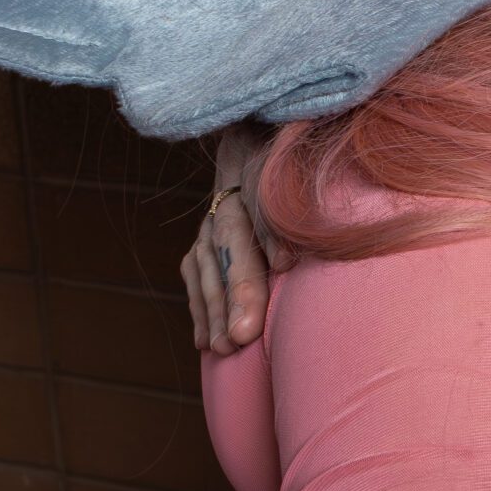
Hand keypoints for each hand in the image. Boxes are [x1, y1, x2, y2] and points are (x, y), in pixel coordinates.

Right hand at [182, 123, 279, 353]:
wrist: (257, 141)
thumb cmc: (292, 169)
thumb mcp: (294, 177)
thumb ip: (285, 218)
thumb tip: (286, 261)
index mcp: (248, 188)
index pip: (242, 238)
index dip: (247, 276)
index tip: (252, 317)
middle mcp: (221, 210)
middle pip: (223, 261)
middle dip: (230, 303)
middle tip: (238, 341)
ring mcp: (207, 229)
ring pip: (205, 273)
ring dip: (212, 313)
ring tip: (222, 349)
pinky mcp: (201, 246)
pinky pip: (196, 281)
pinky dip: (201, 311)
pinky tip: (204, 342)